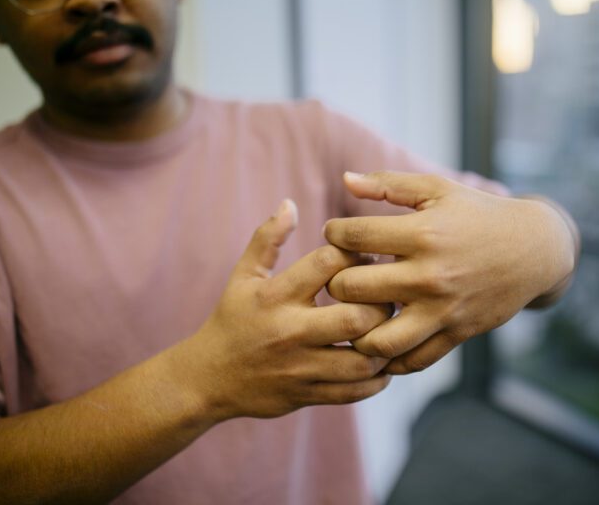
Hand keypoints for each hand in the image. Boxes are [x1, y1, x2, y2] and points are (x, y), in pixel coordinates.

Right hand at [188, 200, 391, 419]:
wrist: (207, 379)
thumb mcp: (242, 276)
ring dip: (384, 345)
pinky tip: (383, 363)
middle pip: (354, 317)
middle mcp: (289, 331)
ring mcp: (299, 367)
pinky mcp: (306, 395)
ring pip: (360, 361)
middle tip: (390, 297)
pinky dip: (376, 380)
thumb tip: (290, 203)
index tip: (367, 255)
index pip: (328, 264)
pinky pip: (353, 392)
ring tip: (390, 330)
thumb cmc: (231, 320)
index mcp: (275, 296)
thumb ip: (267, 239)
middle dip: (381, 305)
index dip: (356, 253)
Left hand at [323, 171, 576, 374]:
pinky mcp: (456, 334)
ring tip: (353, 315)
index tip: (335, 235)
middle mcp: (430, 275)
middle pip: (354, 289)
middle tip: (338, 276)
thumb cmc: (478, 214)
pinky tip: (377, 340)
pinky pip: (413, 361)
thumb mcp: (437, 190)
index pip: (354, 237)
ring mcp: (443, 310)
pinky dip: (389, 359)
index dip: (333, 234)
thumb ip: (389, 184)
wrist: (534, 250)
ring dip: (356, 330)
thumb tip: (345, 180)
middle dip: (335, 282)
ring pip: (379, 340)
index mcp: (423, 234)